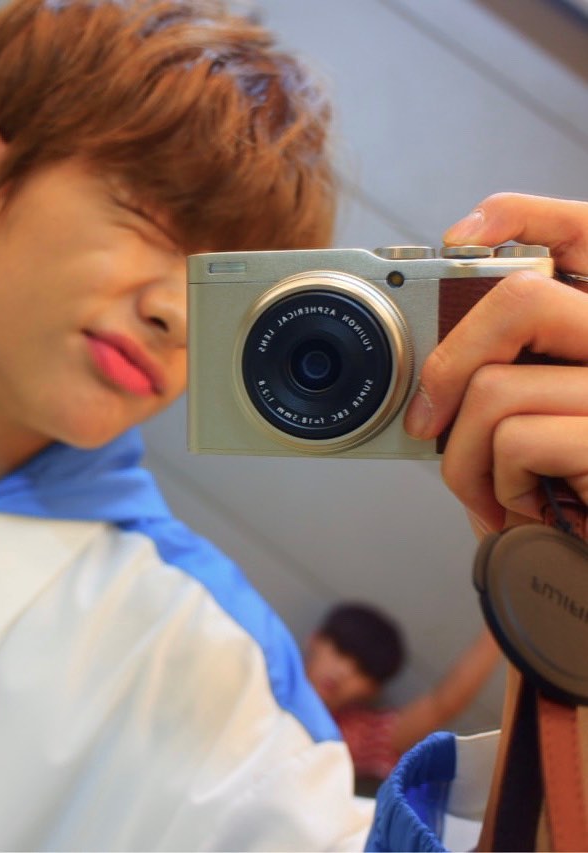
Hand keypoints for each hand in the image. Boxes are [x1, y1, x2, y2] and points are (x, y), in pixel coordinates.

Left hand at [403, 192, 587, 531]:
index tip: (461, 237)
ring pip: (496, 385)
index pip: (586, 234)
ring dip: (462, 457)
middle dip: (448, 366)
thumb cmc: (569, 503)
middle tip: (428, 422)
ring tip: (489, 493)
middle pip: (522, 300)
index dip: (524, 216)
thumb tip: (433, 359)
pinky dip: (491, 484)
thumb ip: (512, 376)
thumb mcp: (539, 428)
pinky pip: (513, 438)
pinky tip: (522, 510)